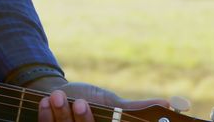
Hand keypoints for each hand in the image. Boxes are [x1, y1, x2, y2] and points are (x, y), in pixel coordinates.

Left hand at [26, 76, 169, 121]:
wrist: (56, 95)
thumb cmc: (89, 99)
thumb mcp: (112, 104)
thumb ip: (133, 108)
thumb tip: (168, 103)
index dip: (90, 120)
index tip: (88, 107)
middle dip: (81, 121)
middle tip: (80, 102)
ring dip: (60, 115)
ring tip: (58, 95)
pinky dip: (45, 116)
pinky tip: (46, 101)